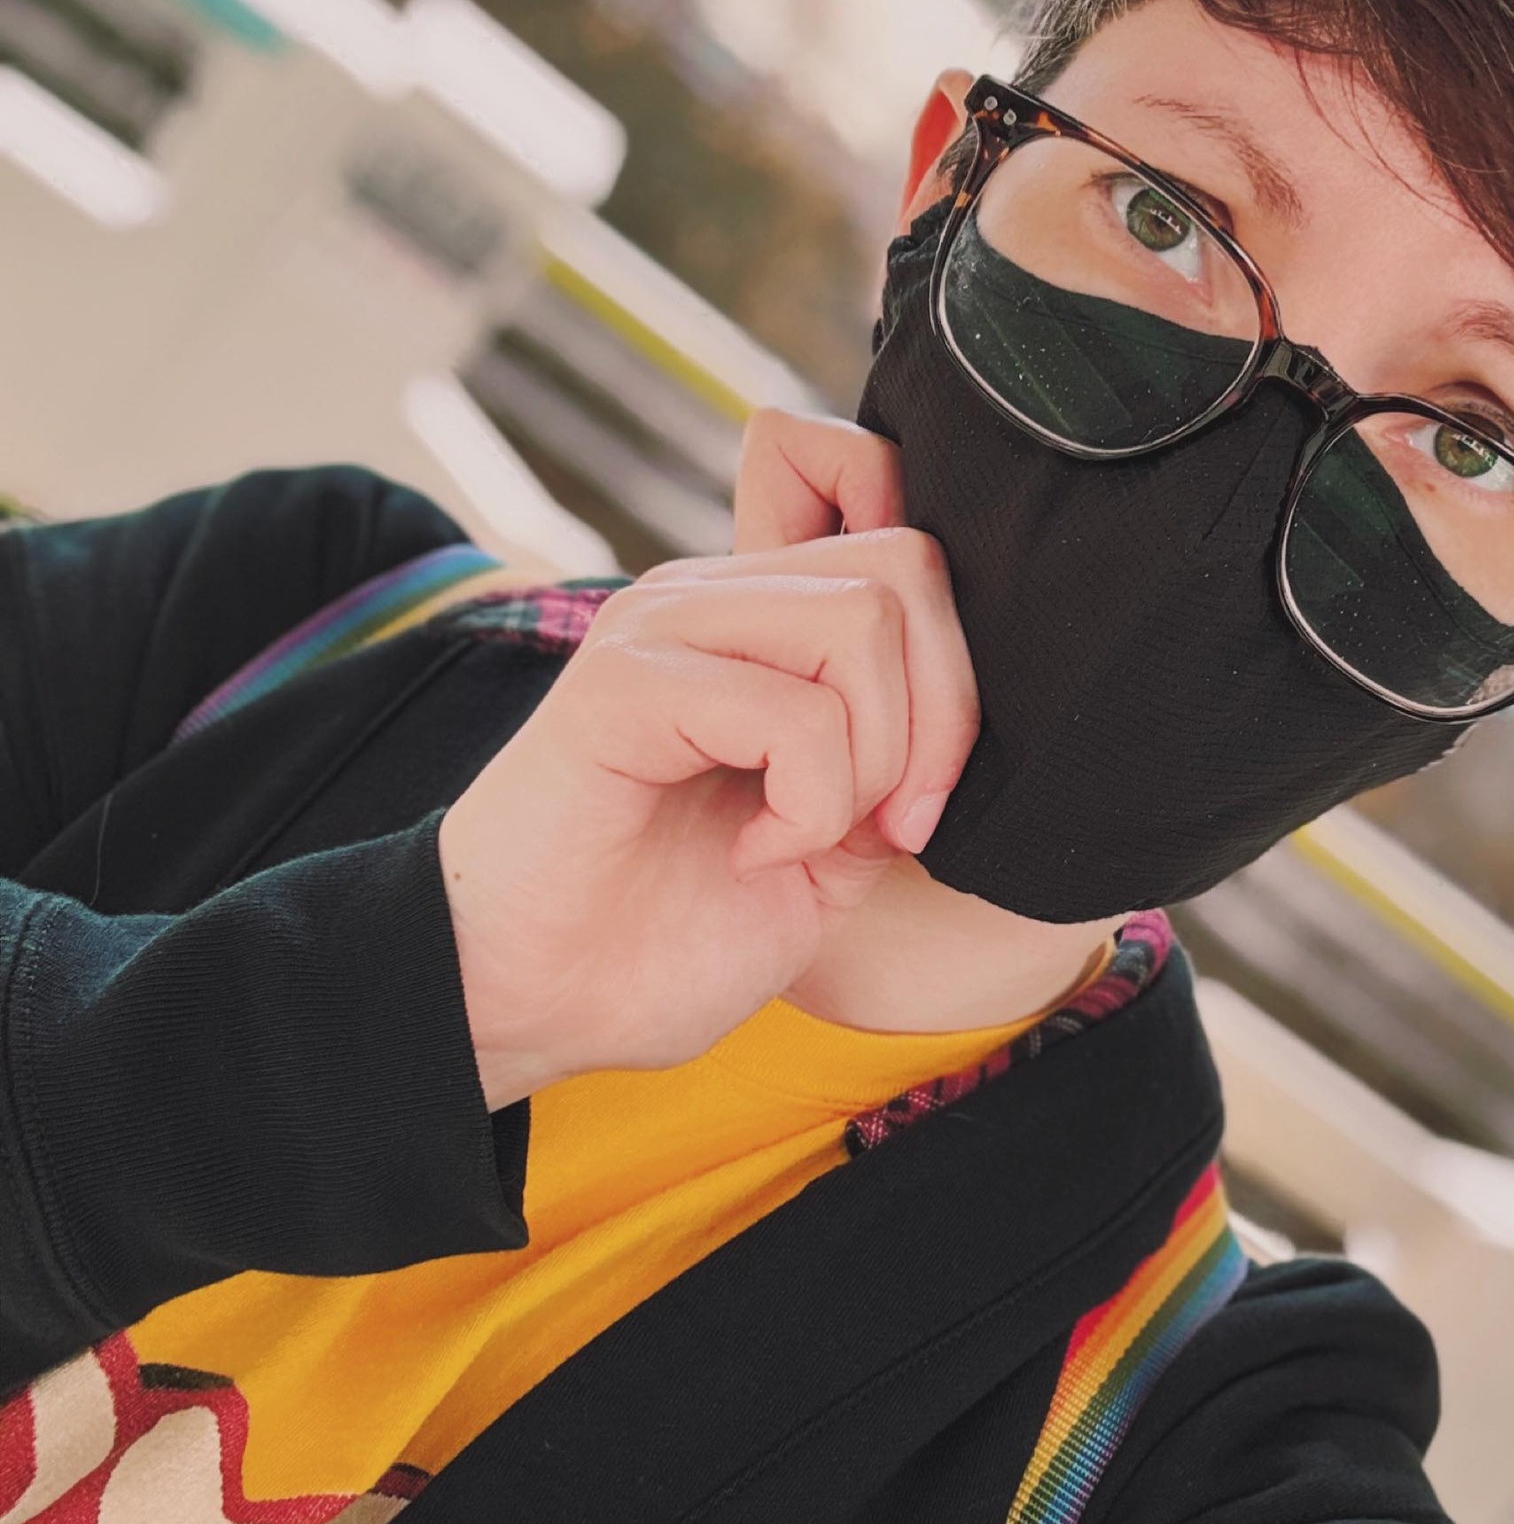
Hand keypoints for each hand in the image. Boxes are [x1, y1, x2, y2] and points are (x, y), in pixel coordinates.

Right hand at [437, 410, 977, 1108]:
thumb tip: (972, 723)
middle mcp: (713, 598)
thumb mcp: (831, 849)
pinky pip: (793, 711)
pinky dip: (807, 807)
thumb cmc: (668, 936)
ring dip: (870, 763)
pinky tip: (747, 855)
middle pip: (910, 568)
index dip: (958, 641)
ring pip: (864, 621)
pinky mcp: (622, 683)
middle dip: (941, 719)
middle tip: (889, 827)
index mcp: (762, 621)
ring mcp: (663, 627)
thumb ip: (893, 765)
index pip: (899, 517)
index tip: (925, 787)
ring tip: (803, 838)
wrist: (532, 1005)